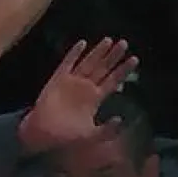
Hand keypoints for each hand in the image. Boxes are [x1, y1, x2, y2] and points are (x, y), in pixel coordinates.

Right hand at [17, 39, 137, 153]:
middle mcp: (86, 87)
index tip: (135, 59)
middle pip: (103, 68)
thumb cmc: (66, 136)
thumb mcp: (91, 136)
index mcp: (95, 98)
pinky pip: (67, 64)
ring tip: (109, 40)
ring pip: (89, 63)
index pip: (113, 80)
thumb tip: (120, 119)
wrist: (42, 135)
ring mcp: (72, 82)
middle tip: (125, 43)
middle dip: (113, 56)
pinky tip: (82, 43)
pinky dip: (74, 54)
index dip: (123, 70)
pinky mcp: (58, 79)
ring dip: (98, 52)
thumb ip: (106, 130)